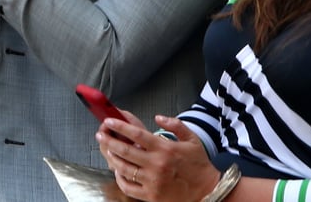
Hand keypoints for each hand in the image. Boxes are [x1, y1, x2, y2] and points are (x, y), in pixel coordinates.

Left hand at [98, 115, 219, 201]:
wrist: (209, 192)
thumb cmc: (199, 165)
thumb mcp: (191, 140)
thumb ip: (175, 125)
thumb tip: (158, 117)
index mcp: (165, 149)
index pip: (136, 134)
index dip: (120, 126)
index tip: (109, 121)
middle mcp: (156, 164)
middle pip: (125, 150)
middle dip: (109, 141)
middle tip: (100, 135)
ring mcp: (153, 181)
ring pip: (124, 168)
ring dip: (112, 158)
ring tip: (107, 151)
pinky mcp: (151, 196)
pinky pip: (129, 187)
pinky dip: (120, 179)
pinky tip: (118, 171)